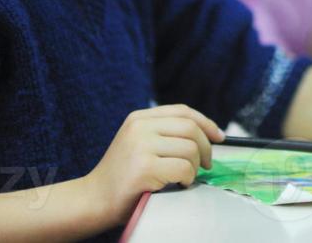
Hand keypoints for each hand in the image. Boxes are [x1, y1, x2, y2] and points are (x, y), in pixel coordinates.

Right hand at [77, 105, 222, 225]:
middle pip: (191, 128)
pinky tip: (178, 185)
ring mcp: (141, 146)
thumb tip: (208, 133)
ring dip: (195, 167)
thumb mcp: (139, 143)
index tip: (219, 136)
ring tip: (186, 177)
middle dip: (205, 147)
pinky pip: (183, 169)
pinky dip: (188, 178)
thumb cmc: (122, 176)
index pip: (183, 111)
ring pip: (190, 149)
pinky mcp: (144, 168)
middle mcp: (140, 127)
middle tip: (206, 164)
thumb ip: (164, 133)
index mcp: (139, 118)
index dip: (206, 122)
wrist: (92, 200)